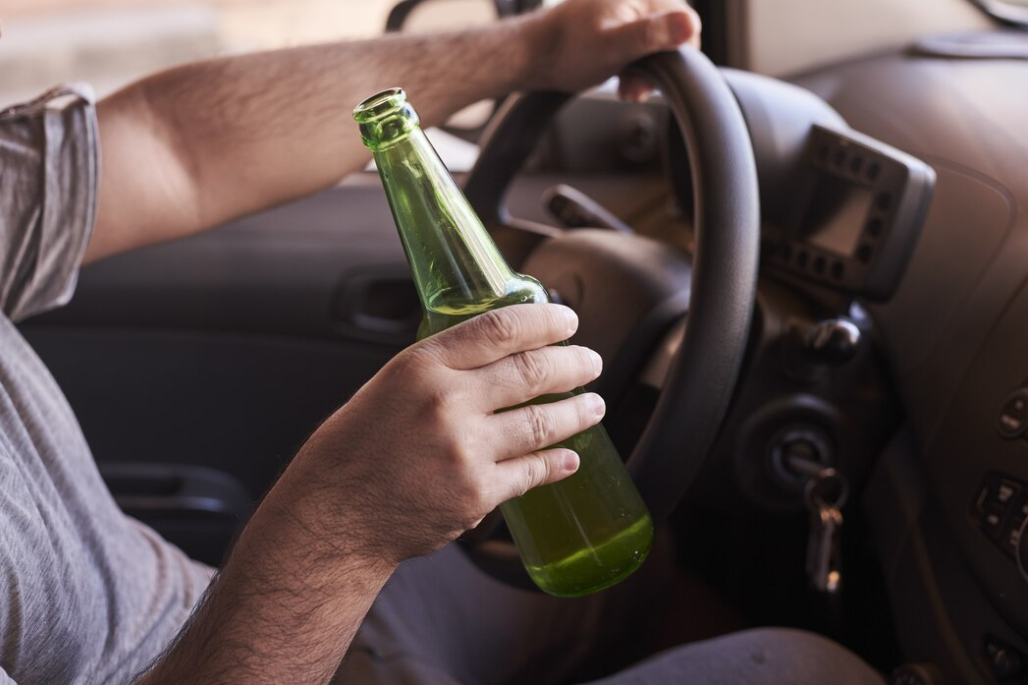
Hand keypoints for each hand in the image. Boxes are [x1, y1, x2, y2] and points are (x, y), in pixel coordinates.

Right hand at [289, 304, 604, 565]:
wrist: (333, 516)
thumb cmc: (354, 450)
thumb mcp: (389, 387)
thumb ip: (441, 371)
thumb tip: (495, 358)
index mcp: (422, 366)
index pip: (500, 328)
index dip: (544, 322)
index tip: (568, 321)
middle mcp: (447, 402)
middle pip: (531, 372)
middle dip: (572, 365)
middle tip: (591, 362)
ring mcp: (465, 450)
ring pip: (542, 422)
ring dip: (577, 413)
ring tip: (594, 407)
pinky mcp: (476, 494)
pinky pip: (531, 472)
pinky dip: (556, 463)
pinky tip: (569, 458)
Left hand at [525, 0, 700, 100]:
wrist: (534, 54)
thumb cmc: (567, 51)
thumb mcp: (614, 47)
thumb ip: (651, 35)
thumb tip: (689, 24)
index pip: (687, 23)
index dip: (677, 56)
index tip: (656, 78)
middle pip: (672, 35)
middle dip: (660, 67)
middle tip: (636, 88)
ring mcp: (627, 11)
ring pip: (656, 44)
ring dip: (647, 71)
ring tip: (627, 88)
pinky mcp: (618, 25)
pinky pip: (640, 46)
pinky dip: (635, 67)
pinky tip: (622, 81)